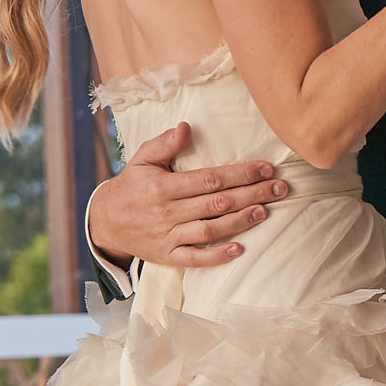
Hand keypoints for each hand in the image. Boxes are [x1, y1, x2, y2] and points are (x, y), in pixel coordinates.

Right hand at [86, 124, 289, 267]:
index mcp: (163, 186)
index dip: (240, 173)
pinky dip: (217, 256)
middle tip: (280, 188)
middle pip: (217, 203)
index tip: (265, 168)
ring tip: (265, 211)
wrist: (106, 222)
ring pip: (210, 230)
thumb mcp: (141, 159)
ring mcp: (168, 236)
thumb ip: (164, 144)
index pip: (210, 178)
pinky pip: (195, 258)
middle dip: (251, 194)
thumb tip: (186, 127)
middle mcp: (167, 212)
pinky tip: (239, 248)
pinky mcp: (168, 256)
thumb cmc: (131, 186)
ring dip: (240, 221)